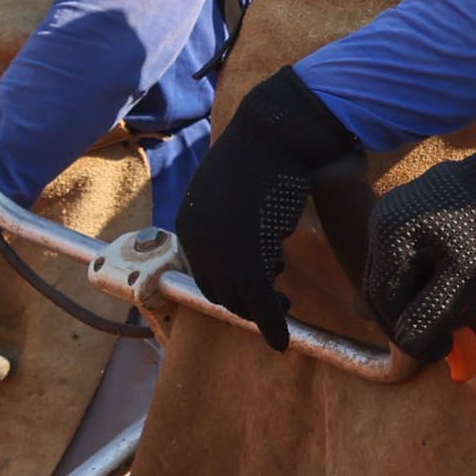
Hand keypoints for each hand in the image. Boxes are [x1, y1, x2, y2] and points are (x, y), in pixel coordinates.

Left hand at [175, 66, 363, 349]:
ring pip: (240, 299)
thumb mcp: (234, 189)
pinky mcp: (248, 259)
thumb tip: (249, 239)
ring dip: (263, 310)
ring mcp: (220, 252)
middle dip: (245, 299)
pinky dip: (272, 325)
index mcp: (189, 222)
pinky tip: (282, 340)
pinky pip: (261, 303)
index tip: (257, 284)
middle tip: (276, 301)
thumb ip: (232, 218)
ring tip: (285, 304)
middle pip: (219, 289)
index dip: (231, 282)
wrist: (274, 134)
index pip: (205, 270)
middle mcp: (197, 241)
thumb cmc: (263, 153)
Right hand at [353, 130, 475, 362]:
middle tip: (443, 341)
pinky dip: (418, 277)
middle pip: (381, 288)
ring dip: (413, 299)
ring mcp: (389, 214)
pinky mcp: (405, 210)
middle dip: (409, 319)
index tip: (441, 352)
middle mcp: (379, 223)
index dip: (408, 334)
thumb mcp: (468, 275)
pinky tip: (444, 285)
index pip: (384, 301)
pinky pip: (401, 254)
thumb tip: (404, 344)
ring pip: (391, 272)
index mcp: (388, 238)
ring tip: (448, 315)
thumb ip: (433, 310)